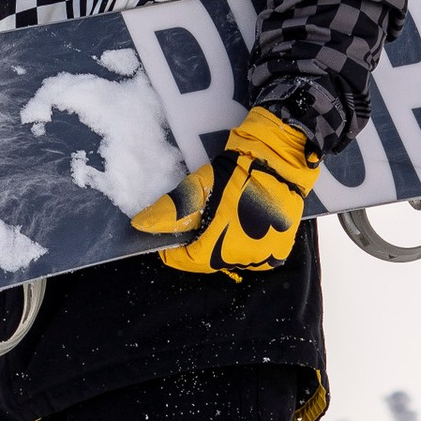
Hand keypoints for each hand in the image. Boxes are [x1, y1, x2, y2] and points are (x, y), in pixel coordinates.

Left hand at [131, 105, 320, 276]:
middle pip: (210, 259)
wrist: (279, 161)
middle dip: (201, 243)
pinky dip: (245, 243)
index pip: (187, 260)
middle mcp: (243, 259)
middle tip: (203, 219)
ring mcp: (264, 257)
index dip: (175, 250)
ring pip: (232, 258)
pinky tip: (244, 223)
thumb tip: (140, 226)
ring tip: (225, 218)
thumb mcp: (200, 186)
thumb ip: (171, 209)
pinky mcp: (279, 252)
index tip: (171, 239)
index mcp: (221, 246)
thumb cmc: (238, 171)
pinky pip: (254, 255)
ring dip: (224, 244)